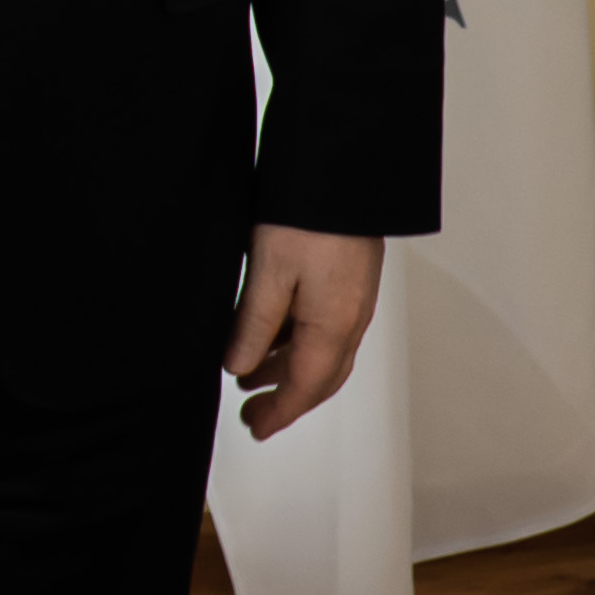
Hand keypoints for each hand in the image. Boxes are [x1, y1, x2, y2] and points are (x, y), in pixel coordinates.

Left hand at [221, 223, 382, 441]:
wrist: (344, 166)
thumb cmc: (309, 215)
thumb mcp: (268, 274)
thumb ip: (254, 326)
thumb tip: (239, 366)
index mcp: (334, 326)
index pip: (306, 387)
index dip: (279, 412)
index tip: (255, 428)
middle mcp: (352, 319)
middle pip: (321, 377)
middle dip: (286, 399)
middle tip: (252, 413)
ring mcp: (354, 299)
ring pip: (323, 352)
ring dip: (289, 368)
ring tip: (249, 373)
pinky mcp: (349, 279)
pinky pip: (325, 327)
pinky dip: (297, 342)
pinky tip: (271, 334)